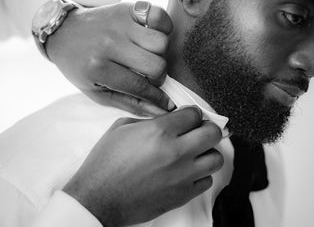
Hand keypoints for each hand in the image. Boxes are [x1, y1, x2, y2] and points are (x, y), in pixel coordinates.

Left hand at [46, 1, 174, 116]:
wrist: (63, 33)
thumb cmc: (80, 66)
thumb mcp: (97, 92)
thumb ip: (129, 103)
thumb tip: (160, 111)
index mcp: (99, 67)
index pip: (140, 87)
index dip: (158, 98)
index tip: (166, 103)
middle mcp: (110, 43)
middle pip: (156, 64)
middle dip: (159, 77)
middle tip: (150, 77)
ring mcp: (120, 22)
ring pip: (162, 42)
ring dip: (160, 54)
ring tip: (149, 57)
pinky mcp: (127, 7)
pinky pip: (159, 15)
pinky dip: (163, 27)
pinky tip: (153, 36)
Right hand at [63, 106, 223, 225]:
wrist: (98, 198)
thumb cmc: (106, 163)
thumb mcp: (122, 128)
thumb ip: (150, 121)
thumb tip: (169, 121)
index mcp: (159, 131)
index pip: (194, 114)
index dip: (191, 114)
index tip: (188, 117)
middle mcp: (176, 152)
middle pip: (213, 133)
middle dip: (207, 128)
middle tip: (198, 131)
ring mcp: (182, 175)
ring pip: (216, 158)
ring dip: (207, 152)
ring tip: (194, 153)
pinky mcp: (182, 195)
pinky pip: (207, 181)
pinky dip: (200, 174)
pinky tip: (187, 172)